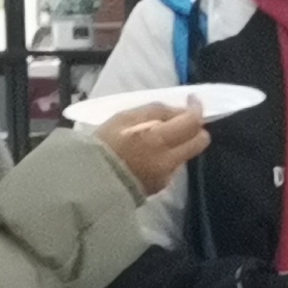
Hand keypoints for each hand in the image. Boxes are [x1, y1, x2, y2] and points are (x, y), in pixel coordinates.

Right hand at [89, 102, 208, 195]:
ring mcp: (166, 176)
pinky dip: (168, 157)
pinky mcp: (160, 187)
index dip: (196, 108)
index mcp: (158, 139)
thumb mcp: (126, 117)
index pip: (192, 122)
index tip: (192, 100)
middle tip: (183, 120)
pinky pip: (172, 167)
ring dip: (180, 143)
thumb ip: (156, 111)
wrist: (87, 182)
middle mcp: (168, 160)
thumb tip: (180, 110)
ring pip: (187, 154)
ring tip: (159, 138)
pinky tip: (149, 155)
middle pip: (200, 142)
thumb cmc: (103, 144)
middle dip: (196, 128)